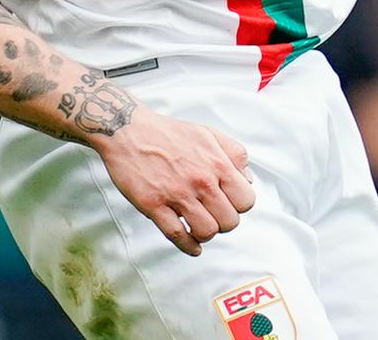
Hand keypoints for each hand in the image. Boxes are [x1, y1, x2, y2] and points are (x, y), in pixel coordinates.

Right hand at [91, 108, 255, 255]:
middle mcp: (200, 180)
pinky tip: (191, 244)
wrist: (129, 131)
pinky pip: (177, 236)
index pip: (246, 201)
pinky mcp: (154, 205)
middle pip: (229, 221)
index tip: (230, 203)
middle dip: (224, 222)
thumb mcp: (208, 133)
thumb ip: (234, 153)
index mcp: (216, 162)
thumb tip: (248, 179)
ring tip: (200, 225)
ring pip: (206, 232)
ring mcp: (177, 194)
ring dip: (206, 233)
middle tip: (213, 214)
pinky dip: (188, 246)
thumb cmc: (169, 133)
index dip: (240, 205)